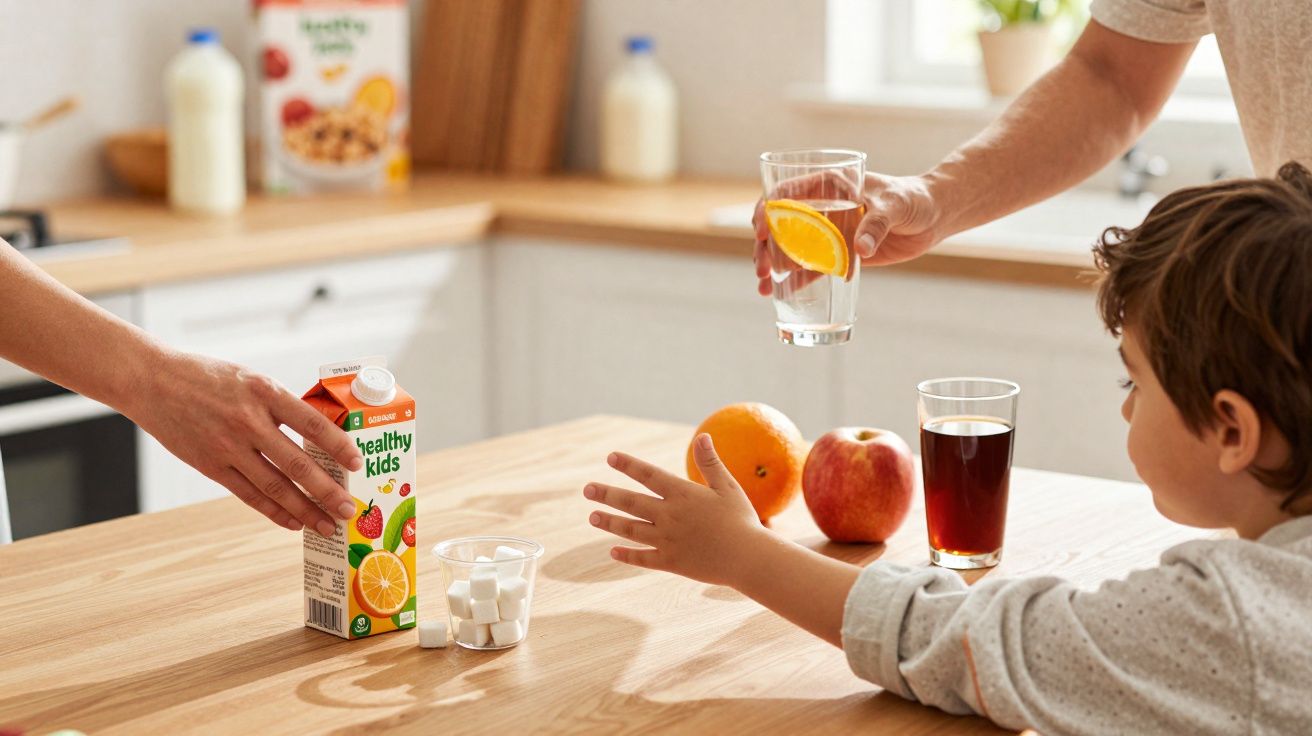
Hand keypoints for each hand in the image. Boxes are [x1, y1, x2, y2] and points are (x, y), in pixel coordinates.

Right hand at [127, 350, 363, 536]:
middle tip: (349, 509)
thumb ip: (280, 404)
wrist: (153, 381)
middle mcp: (248, 421)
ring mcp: (228, 446)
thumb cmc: (209, 377)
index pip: (312, 423)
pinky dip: (274, 512)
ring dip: (305, 510)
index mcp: (265, 392)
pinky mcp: (210, 465)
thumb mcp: (251, 378)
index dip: (338, 446)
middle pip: (297, 463)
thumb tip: (319, 434)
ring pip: (275, 486)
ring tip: (327, 525)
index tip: (357, 464)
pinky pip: (249, 495)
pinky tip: (294, 523)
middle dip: (327, 491)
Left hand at [583, 433, 769, 586]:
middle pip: (630, 502)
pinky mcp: (670, 562)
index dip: (628, 465)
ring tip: (592, 516)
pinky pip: (643, 559)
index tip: (610, 457)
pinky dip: (627, 555)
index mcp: (682, 494)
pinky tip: (613, 552)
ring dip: (609, 522)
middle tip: (587, 489)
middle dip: (606, 494)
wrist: (748, 558)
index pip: (648, 475)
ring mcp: (667, 540)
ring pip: (630, 530)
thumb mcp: (727, 487)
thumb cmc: (741, 520)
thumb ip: (710, 462)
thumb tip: (701, 436)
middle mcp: (669, 516)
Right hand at [753, 172, 941, 295]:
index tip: (758, 229)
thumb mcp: (895, 205)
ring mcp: (827, 232)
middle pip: (781, 224)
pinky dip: (793, 280)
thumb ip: (876, 224)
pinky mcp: (837, 254)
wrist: (932, 217)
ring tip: (763, 285)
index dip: (767, 209)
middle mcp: (821, 207)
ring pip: (790, 248)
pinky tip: (776, 293)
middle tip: (761, 267)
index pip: (786, 193)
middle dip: (764, 245)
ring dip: (772, 264)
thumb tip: (860, 248)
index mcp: (829, 185)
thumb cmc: (912, 199)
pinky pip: (810, 267)